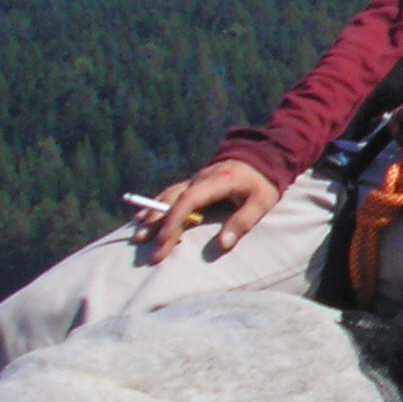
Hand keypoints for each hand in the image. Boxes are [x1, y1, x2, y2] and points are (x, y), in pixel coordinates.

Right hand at [137, 160, 281, 262]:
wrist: (263, 157)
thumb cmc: (263, 183)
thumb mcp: (262, 203)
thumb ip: (243, 222)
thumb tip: (222, 244)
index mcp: (218, 181)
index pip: (189, 200)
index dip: (175, 219)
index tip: (164, 239)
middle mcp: (201, 178)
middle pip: (173, 200)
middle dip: (157, 223)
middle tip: (143, 244)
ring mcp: (195, 179)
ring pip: (168, 196)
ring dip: (152, 215)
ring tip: (138, 234)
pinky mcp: (194, 184)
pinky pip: (171, 195)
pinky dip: (156, 207)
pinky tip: (144, 219)